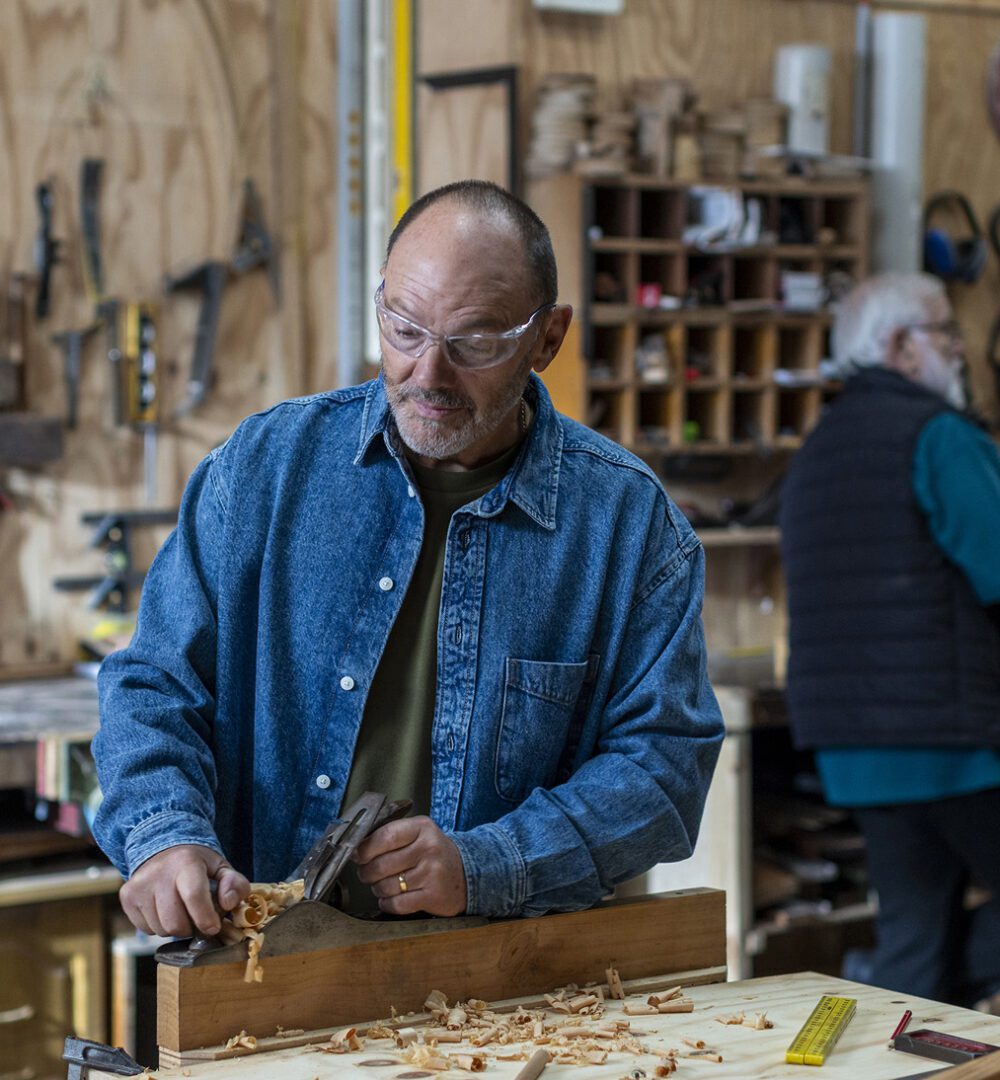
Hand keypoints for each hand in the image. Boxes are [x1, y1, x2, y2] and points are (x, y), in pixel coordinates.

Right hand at [119, 844, 250, 937]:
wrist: (164, 850)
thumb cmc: (197, 865)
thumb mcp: (221, 868)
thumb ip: (235, 884)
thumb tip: (228, 902)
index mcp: (186, 862)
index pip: (194, 896)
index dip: (206, 918)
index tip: (213, 927)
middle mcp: (159, 872)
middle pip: (175, 922)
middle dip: (191, 927)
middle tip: (198, 918)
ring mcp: (139, 885)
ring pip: (160, 929)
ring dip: (175, 927)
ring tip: (181, 911)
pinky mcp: (127, 896)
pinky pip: (146, 929)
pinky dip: (159, 926)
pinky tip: (164, 909)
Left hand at [354, 816, 466, 915]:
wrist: (467, 874)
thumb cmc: (434, 854)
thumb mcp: (419, 834)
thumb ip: (391, 836)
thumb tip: (357, 847)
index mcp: (422, 828)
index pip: (385, 836)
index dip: (365, 849)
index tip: (358, 855)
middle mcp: (428, 848)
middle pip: (381, 864)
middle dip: (367, 872)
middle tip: (367, 874)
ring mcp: (432, 873)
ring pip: (386, 886)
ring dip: (378, 889)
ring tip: (382, 885)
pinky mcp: (433, 896)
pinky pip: (397, 904)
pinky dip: (387, 904)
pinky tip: (390, 899)